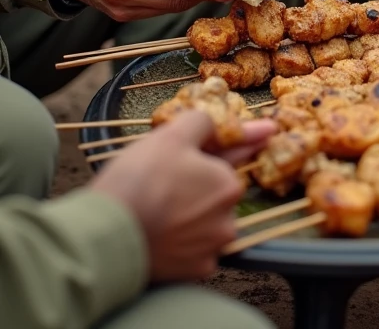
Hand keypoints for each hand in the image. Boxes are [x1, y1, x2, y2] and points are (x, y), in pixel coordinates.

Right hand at [90, 110, 274, 281]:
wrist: (108, 233)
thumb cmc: (141, 178)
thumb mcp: (172, 135)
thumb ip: (203, 122)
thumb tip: (224, 122)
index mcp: (227, 184)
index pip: (229, 160)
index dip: (226, 149)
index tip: (251, 139)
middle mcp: (228, 221)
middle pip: (213, 194)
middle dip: (196, 186)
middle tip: (164, 181)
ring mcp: (211, 250)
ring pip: (203, 223)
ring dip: (189, 215)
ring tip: (156, 208)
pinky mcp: (192, 274)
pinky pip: (191, 251)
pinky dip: (180, 242)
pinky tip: (160, 232)